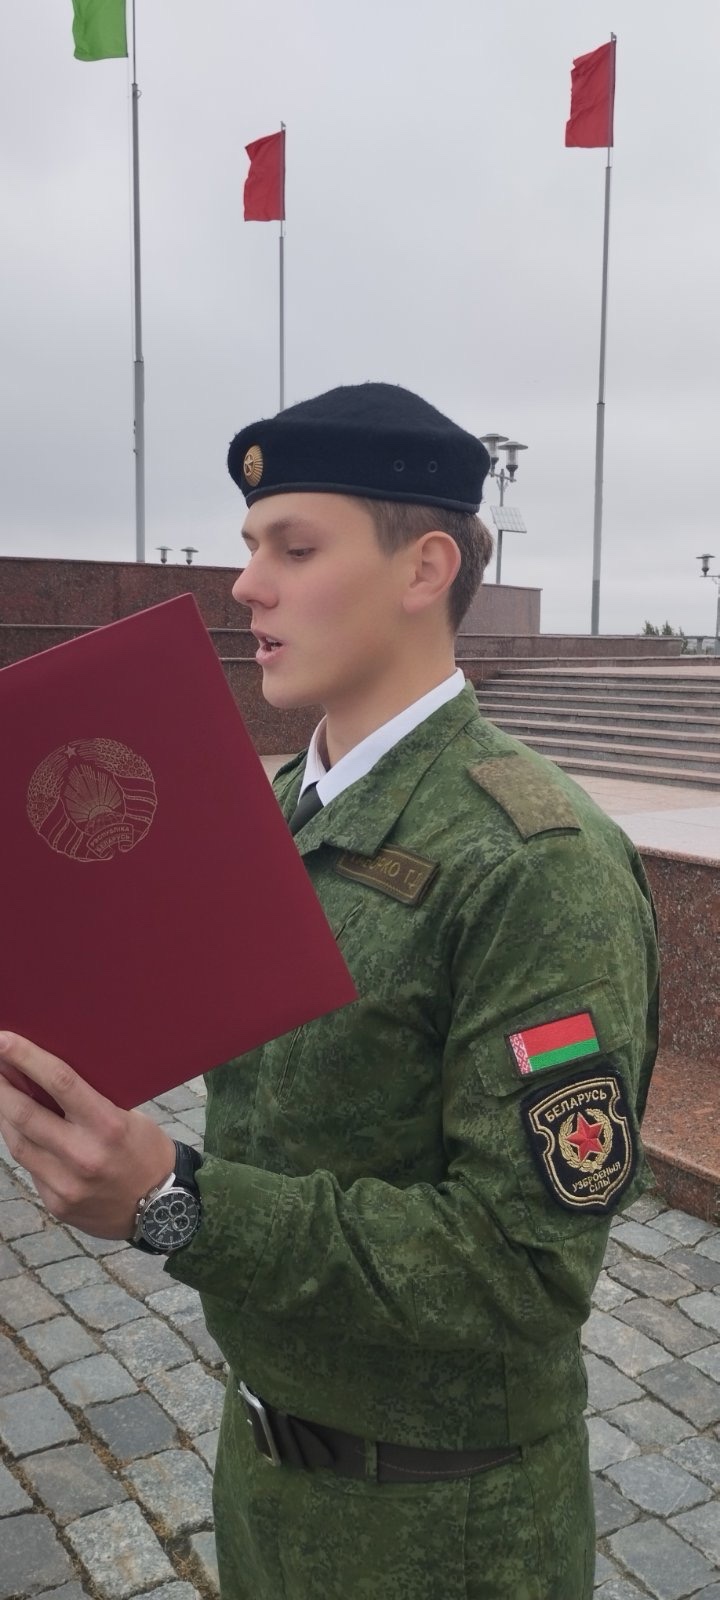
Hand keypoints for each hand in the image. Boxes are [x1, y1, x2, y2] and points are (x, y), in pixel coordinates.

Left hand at [0, 1032, 175, 1239]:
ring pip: (19, 1142)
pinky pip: (30, 1167)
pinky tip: (19, 1130)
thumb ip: (89, 1103)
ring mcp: (67, 1184)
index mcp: (108, 1125)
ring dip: (4, 1114)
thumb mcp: (129, 1118)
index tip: (3, 1040)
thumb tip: (46, 1078)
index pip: (59, 1082)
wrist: (161, 1210)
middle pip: (26, 1114)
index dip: (26, 1058)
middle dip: (1, 1085)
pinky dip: (22, 1144)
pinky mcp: (57, 1203)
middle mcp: (84, 1155)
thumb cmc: (146, 1152)